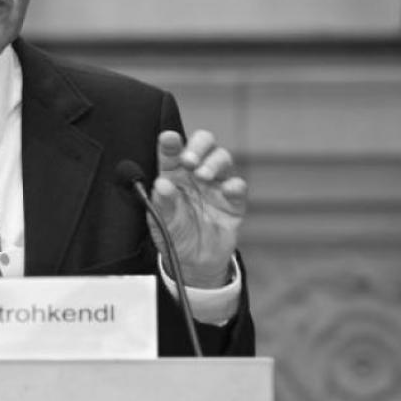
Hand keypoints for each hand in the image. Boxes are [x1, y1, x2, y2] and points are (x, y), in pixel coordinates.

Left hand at [152, 129, 247, 287]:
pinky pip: (238, 186)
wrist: (195, 262)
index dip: (170, 143)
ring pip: (222, 158)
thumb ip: (163, 204)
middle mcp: (195, 174)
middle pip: (203, 144)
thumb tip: (162, 185)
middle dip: (198, 146)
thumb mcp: (163, 223)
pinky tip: (227, 190)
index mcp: (173, 175)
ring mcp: (216, 185)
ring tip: (203, 176)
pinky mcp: (233, 201)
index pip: (172, 152)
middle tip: (189, 161)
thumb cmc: (175, 235)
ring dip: (214, 162)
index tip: (169, 138)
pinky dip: (234, 185)